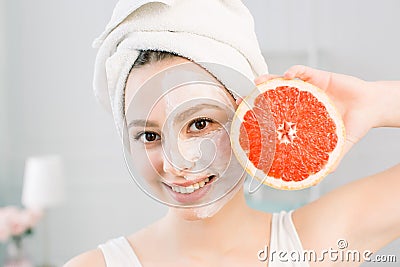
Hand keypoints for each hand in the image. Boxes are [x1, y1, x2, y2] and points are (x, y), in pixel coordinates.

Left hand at [252, 65, 391, 169]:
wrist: (371, 107)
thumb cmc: (353, 125)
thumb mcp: (338, 145)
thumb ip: (329, 159)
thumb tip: (319, 178)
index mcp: (301, 116)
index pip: (276, 114)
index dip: (260, 115)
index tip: (245, 118)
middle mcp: (301, 101)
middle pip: (273, 95)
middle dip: (257, 95)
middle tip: (243, 98)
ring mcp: (308, 88)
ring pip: (283, 80)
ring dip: (269, 79)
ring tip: (259, 82)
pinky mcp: (319, 76)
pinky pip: (303, 71)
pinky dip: (294, 71)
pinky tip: (289, 76)